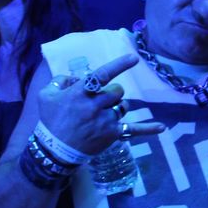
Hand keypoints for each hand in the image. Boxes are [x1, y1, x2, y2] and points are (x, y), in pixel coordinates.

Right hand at [38, 54, 164, 154]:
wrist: (54, 150)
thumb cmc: (50, 120)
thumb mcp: (46, 95)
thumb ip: (61, 80)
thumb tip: (77, 77)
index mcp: (79, 94)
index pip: (102, 75)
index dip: (119, 65)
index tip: (134, 58)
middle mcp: (95, 106)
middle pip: (117, 91)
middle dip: (113, 92)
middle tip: (101, 99)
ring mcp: (105, 121)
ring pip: (123, 106)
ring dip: (118, 106)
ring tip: (104, 113)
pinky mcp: (112, 134)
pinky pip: (133, 130)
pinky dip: (148, 129)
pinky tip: (162, 127)